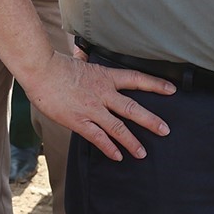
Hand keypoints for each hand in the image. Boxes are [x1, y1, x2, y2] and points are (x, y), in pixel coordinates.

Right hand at [23, 53, 176, 161]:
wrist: (41, 71)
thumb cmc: (57, 66)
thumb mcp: (80, 63)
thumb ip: (88, 65)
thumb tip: (84, 57)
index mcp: (106, 77)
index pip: (137, 79)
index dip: (156, 85)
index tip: (171, 90)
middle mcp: (103, 93)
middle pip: (133, 108)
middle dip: (151, 120)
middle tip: (165, 130)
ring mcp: (92, 108)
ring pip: (118, 127)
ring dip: (132, 141)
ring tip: (142, 153)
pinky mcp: (78, 121)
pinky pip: (98, 137)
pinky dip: (109, 148)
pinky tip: (118, 156)